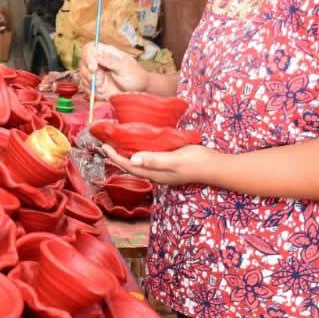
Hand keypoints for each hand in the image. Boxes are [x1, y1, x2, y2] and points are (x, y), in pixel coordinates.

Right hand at [78, 43, 148, 98]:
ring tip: (103, 89)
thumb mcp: (125, 67)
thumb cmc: (135, 77)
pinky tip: (101, 93)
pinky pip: (84, 86)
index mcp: (107, 52)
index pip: (90, 48)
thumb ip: (110, 61)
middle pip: (83, 63)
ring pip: (82, 75)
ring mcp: (96, 73)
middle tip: (101, 83)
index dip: (88, 57)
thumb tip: (97, 54)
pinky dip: (90, 91)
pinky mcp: (94, 84)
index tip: (93, 68)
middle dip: (90, 75)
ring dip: (91, 85)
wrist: (139, 92)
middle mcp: (99, 61)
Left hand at [102, 143, 219, 186]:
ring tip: (119, 144)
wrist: (214, 167)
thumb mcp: (175, 160)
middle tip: (107, 143)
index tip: (104, 146)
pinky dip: (139, 152)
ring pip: (139, 163)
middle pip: (131, 166)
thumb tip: (133, 159)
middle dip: (117, 156)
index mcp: (155, 173)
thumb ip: (155, 160)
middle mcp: (156, 174)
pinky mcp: (168, 165)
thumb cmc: (196, 162)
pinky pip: (148, 160)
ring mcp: (162, 171)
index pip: (129, 166)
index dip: (115, 157)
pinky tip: (141, 145)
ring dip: (127, 154)